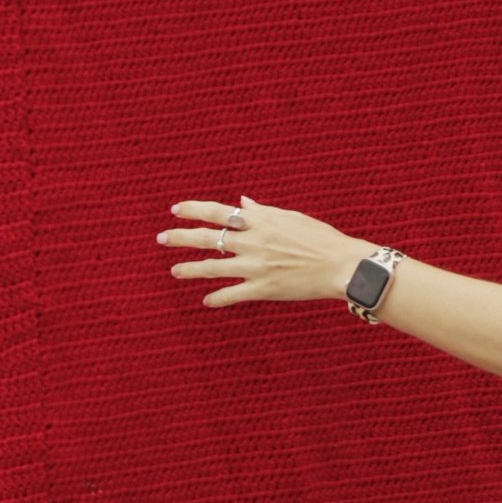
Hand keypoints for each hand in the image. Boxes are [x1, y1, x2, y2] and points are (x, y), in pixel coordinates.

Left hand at [158, 198, 358, 306]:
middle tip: (161, 238)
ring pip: (213, 267)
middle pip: (208, 238)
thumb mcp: (290, 217)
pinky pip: (233, 294)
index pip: (218, 212)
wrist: (340, 265)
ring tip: (174, 271)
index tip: (175, 210)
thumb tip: (242, 202)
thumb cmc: (319, 238)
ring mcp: (256, 266)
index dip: (193, 210)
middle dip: (181, 237)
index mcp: (259, 221)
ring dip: (190, 269)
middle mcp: (253, 241)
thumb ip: (262, 211)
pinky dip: (217, 298)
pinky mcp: (263, 288)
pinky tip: (206, 301)